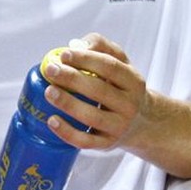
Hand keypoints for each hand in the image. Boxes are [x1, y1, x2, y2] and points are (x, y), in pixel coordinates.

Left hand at [40, 33, 152, 151]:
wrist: (142, 122)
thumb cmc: (121, 87)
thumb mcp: (121, 63)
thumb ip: (101, 46)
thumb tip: (76, 45)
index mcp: (133, 82)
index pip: (110, 67)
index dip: (86, 59)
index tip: (63, 54)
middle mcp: (129, 105)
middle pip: (99, 91)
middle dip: (72, 79)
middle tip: (50, 69)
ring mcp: (119, 126)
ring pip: (92, 116)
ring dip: (69, 104)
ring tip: (49, 92)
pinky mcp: (106, 144)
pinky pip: (85, 141)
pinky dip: (67, 132)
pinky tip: (52, 120)